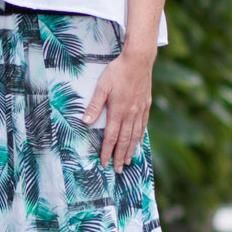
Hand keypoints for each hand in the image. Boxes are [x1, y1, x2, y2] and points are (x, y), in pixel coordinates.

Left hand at [82, 48, 152, 170]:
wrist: (139, 60)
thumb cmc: (117, 71)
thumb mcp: (102, 86)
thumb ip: (94, 105)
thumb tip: (85, 122)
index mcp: (118, 111)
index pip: (111, 137)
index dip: (107, 152)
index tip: (104, 163)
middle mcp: (130, 114)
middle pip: (124, 141)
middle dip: (120, 157)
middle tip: (118, 170)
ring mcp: (139, 111)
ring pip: (135, 136)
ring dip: (131, 150)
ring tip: (128, 161)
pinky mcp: (146, 105)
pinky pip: (143, 126)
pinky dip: (140, 137)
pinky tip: (138, 142)